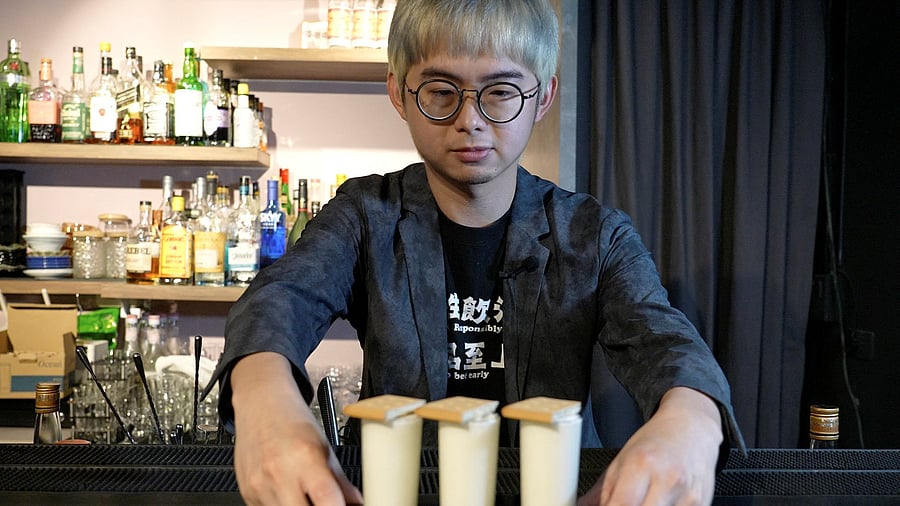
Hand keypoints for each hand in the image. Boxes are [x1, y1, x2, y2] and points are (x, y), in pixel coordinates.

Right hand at [231, 352, 363, 504]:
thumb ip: (340, 480)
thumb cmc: (292, 421)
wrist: (260, 405)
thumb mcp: (323, 446)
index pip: (327, 500)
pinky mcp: (248, 494)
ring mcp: (260, 486)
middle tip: (326, 502)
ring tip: (307, 494)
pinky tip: (288, 492)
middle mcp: (280, 474)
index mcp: (305, 458)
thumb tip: (356, 502)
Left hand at [577, 387, 722, 505]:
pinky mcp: (702, 505)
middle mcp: (667, 480)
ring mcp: (688, 495)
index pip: (620, 505)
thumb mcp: (621, 462)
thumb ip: (599, 493)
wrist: (691, 429)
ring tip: (639, 501)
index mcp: (640, 464)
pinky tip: (656, 504)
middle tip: (619, 505)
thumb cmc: (654, 444)